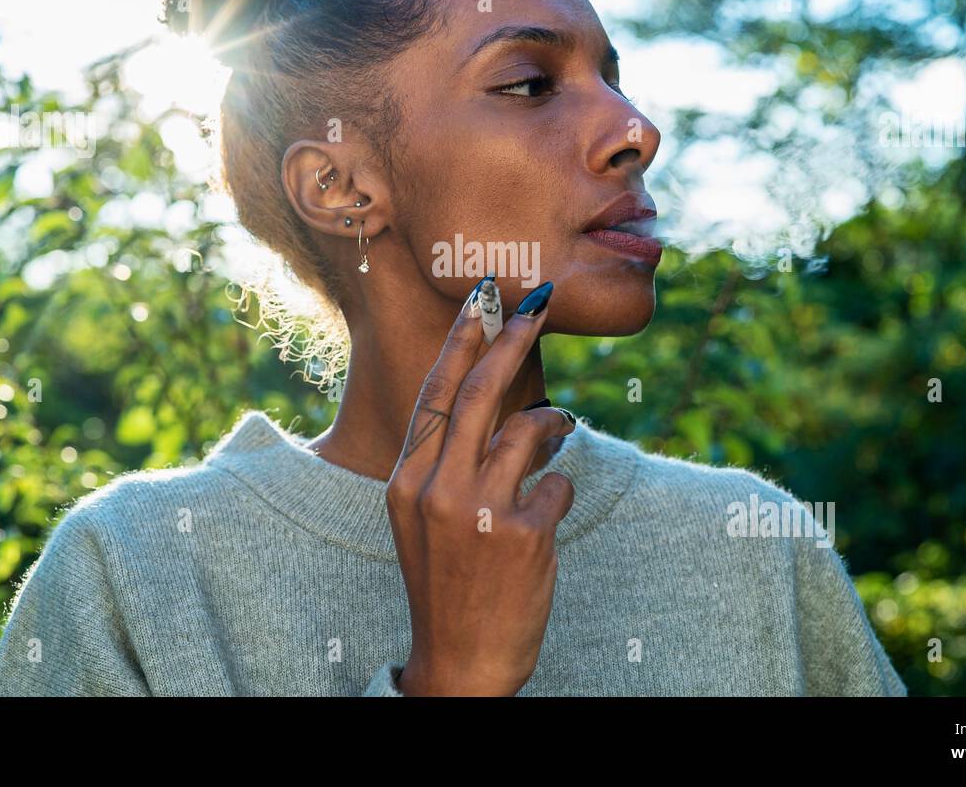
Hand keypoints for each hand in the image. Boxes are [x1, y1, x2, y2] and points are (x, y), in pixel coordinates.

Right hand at [386, 282, 575, 695]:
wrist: (461, 663)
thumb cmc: (449, 585)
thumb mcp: (424, 521)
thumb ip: (446, 466)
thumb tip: (496, 405)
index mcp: (405, 483)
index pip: (434, 396)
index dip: (461, 343)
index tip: (480, 302)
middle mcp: (436, 490)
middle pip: (478, 394)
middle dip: (511, 340)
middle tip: (536, 305)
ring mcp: (479, 512)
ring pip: (526, 431)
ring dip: (550, 421)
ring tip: (558, 425)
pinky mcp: (524, 535)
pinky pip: (558, 484)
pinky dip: (560, 489)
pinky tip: (548, 509)